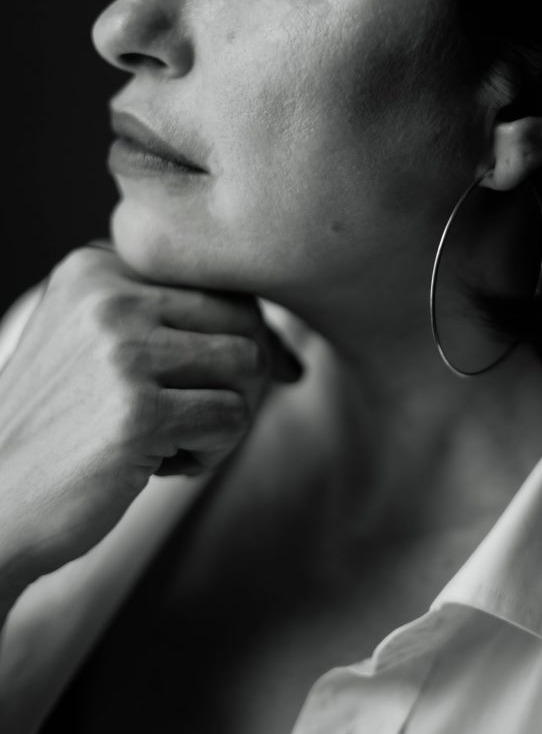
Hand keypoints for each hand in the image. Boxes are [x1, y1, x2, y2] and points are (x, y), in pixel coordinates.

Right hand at [0, 243, 301, 589]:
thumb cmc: (61, 429)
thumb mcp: (100, 348)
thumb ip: (176, 327)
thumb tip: (288, 357)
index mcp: (97, 267)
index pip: (216, 280)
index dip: (241, 333)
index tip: (233, 381)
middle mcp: (107, 296)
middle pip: (243, 316)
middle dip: (240, 375)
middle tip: (198, 417)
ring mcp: (120, 350)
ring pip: (248, 364)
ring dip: (227, 414)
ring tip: (176, 441)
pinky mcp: (137, 412)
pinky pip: (232, 418)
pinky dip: (211, 453)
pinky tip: (160, 467)